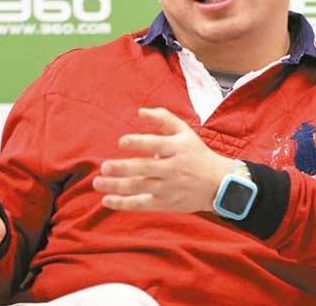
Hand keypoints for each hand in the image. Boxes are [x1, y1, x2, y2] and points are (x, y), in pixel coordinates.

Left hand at [93, 107, 235, 212]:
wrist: (217, 183)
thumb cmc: (196, 153)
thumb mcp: (185, 132)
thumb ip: (163, 118)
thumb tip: (140, 111)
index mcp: (178, 148)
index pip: (156, 145)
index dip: (138, 142)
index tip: (121, 142)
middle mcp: (173, 168)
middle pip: (145, 169)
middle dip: (122, 168)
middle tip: (104, 167)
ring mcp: (169, 187)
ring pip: (140, 187)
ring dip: (117, 186)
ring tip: (98, 182)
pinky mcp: (165, 203)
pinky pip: (141, 204)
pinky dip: (123, 204)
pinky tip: (106, 200)